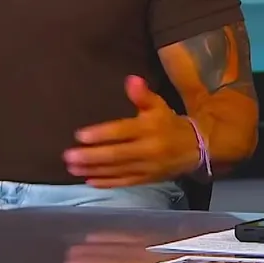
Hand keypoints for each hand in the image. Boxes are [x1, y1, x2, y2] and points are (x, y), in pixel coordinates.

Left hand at [65, 76, 201, 187]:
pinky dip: (106, 182)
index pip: (122, 131)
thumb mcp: (159, 105)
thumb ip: (142, 95)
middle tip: (68, 156)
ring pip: (117, 170)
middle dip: (91, 156)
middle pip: (116, 154)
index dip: (101, 134)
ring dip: (93, 169)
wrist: (195, 148)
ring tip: (72, 168)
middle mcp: (147, 149)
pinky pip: (124, 182)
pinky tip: (90, 180)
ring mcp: (147, 167)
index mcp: (149, 128)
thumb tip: (131, 80)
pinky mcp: (146, 179)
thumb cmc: (169, 124)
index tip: (80, 135)